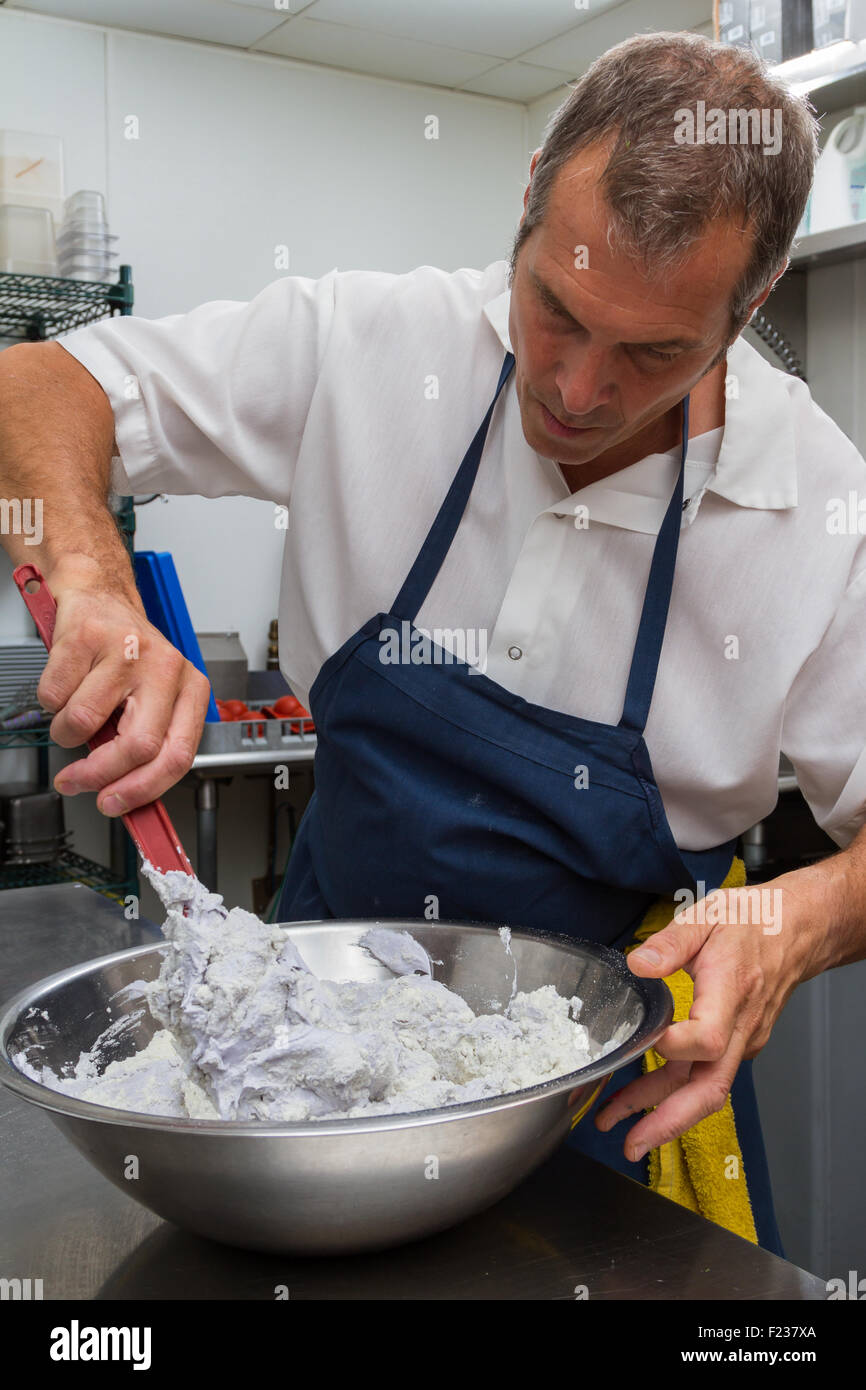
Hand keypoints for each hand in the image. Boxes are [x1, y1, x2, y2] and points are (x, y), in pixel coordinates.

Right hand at [37, 567, 211, 813]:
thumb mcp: (150, 699)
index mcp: (190, 688)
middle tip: (76, 782)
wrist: (98, 596)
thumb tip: (125, 796)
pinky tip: (65, 685)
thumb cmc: (125, 655)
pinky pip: (54, 696)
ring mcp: (127, 650)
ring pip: (84, 722)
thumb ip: (145, 744)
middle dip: (99, 775)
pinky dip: (50, 702)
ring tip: (72, 716)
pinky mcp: (87, 637)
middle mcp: (166, 668)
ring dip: (65, 733)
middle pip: (138, 746)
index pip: (177, 755)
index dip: (143, 789)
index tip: (114, 804)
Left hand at [594, 869, 828, 1160]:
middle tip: (631, 1143)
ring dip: (663, 1113)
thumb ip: (670, 942)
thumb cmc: (753, 922)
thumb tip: (638, 963)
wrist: (796, 930)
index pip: (707, 1039)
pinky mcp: (738, 1044)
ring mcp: (742, 1040)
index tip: (640, 1044)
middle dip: (668, 1121)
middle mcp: (740, 1027)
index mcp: (731, 991)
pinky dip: (675, 1092)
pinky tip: (644, 1095)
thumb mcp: (706, 916)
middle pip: (710, 1089)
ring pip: (705, 1089)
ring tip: (620, 1126)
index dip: (673, 1049)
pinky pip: (707, 1076)